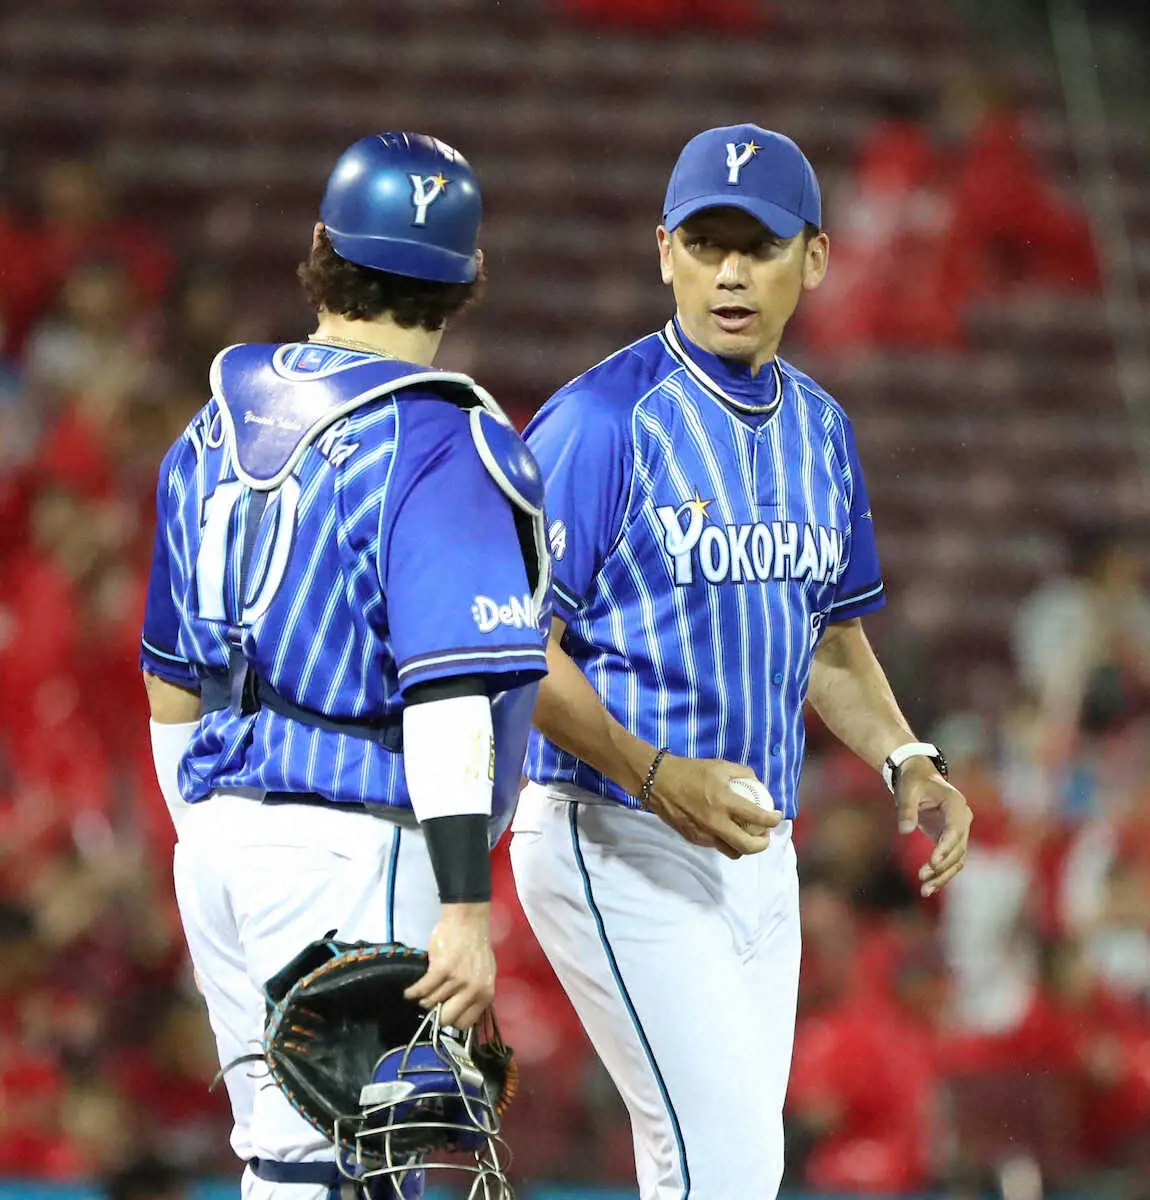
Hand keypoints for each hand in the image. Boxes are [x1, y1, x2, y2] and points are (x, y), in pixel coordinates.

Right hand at [404, 902, 494, 1029]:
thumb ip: (475, 995)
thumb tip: (461, 1013)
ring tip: (421, 992)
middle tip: (431, 1005)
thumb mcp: (485, 975)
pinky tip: (409, 992)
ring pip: (432, 1002)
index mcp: (485, 994)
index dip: (451, 1019)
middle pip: (446, 1018)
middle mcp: (473, 990)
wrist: (468, 922)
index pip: (464, 1023)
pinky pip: (422, 989)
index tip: (444, 1013)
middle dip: (436, 1014)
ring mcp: (457, 980)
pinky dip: (413, 992)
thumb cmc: (475, 946)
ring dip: (424, 998)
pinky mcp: (441, 969)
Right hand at [644, 754, 782, 858]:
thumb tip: (757, 783)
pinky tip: (725, 830)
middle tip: (765, 835)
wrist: (658, 781)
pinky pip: (716, 846)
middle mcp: (716, 822)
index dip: (773, 820)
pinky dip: (725, 841)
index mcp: (725, 802)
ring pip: (732, 852)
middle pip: (747, 846)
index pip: (758, 818)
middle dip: (762, 844)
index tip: (777, 816)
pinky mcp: (693, 839)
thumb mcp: (719, 765)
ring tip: (746, 835)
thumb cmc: (690, 771)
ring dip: (744, 846)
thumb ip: (742, 773)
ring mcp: (704, 834)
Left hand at [895, 759, 972, 896]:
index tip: (933, 862)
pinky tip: (929, 888)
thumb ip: (906, 809)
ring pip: (958, 858)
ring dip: (943, 875)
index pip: (955, 830)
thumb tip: (904, 831)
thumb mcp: (906, 790)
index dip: (946, 847)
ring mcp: (959, 830)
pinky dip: (942, 874)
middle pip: (959, 848)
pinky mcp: (951, 840)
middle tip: (922, 877)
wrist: (919, 777)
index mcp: (956, 803)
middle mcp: (963, 818)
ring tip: (925, 890)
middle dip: (942, 866)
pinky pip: (951, 860)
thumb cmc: (913, 781)